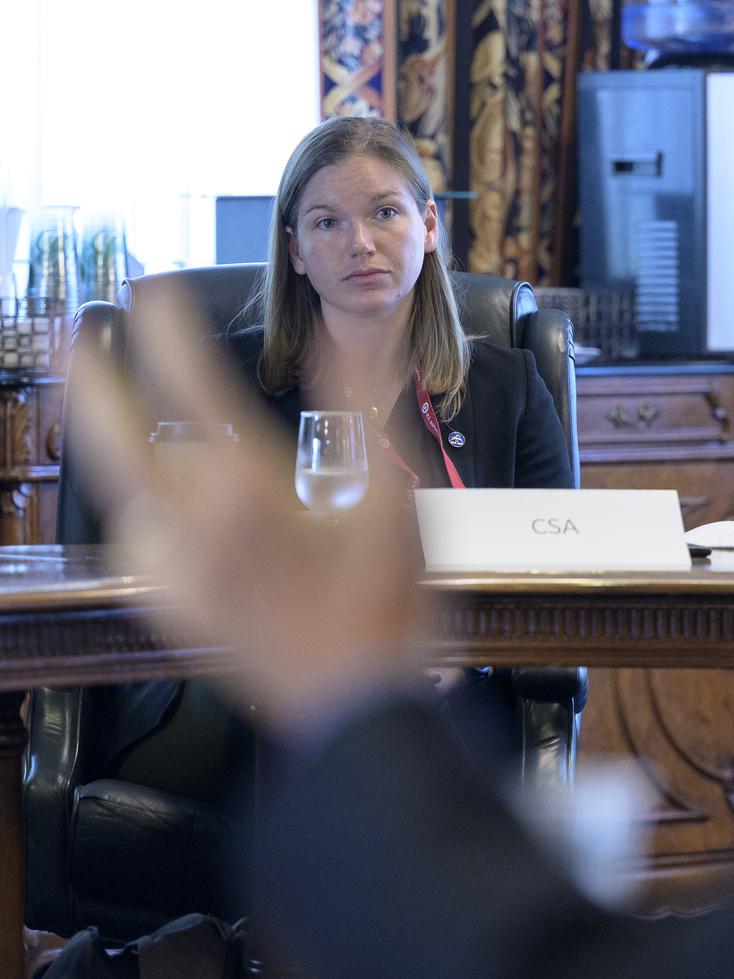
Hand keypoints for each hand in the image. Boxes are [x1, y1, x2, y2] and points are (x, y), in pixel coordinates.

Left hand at [70, 292, 426, 733]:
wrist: (354, 706)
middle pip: (115, 438)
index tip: (156, 292)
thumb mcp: (391, 503)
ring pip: (118, 492)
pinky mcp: (178, 607)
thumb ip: (359, 416)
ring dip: (109, 443)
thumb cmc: (382, 608)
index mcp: (248, 494)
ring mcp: (179, 571)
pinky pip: (137, 544)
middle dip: (91, 381)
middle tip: (78, 335)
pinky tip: (148, 504)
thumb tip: (338, 347)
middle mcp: (196, 528)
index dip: (168, 331)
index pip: (191, 389)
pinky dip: (135, 509)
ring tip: (108, 407)